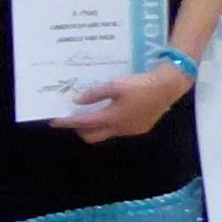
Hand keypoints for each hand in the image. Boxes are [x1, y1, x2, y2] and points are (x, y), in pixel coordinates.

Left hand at [54, 65, 189, 141]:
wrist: (168, 87)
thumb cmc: (140, 85)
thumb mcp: (114, 85)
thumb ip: (94, 94)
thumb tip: (76, 101)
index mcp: (112, 118)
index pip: (83, 123)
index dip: (67, 122)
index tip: (54, 121)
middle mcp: (120, 128)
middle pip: (92, 136)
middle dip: (79, 129)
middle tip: (72, 117)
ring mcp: (131, 130)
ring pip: (106, 133)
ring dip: (95, 126)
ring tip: (89, 113)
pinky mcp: (140, 127)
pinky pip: (118, 130)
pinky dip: (109, 123)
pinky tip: (110, 111)